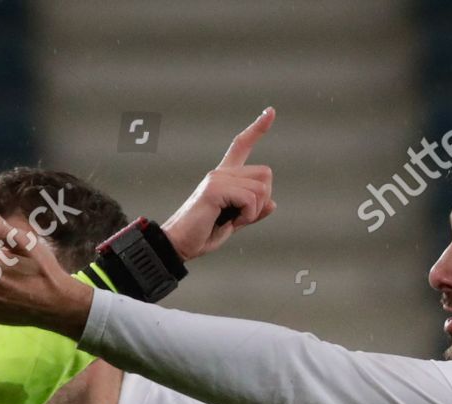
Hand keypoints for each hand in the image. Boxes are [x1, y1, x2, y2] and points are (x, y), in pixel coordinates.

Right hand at [161, 107, 276, 260]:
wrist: (178, 245)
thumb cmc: (202, 235)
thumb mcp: (234, 223)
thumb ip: (252, 212)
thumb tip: (272, 203)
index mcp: (224, 177)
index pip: (242, 145)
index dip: (258, 129)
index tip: (271, 111)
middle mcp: (221, 173)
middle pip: (266, 173)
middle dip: (262, 200)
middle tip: (240, 216)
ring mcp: (217, 179)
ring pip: (261, 189)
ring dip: (253, 212)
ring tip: (231, 220)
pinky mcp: (214, 189)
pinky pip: (250, 200)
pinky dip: (247, 216)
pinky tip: (230, 222)